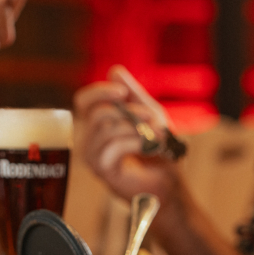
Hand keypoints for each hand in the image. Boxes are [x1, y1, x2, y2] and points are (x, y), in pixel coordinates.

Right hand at [73, 64, 178, 203]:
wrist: (170, 183)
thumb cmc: (159, 151)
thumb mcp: (150, 114)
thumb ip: (132, 94)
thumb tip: (114, 71)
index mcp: (98, 124)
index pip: (83, 101)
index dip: (99, 92)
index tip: (122, 92)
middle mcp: (90, 139)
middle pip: (96, 113)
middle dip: (129, 112)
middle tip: (152, 119)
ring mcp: (93, 155)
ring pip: (105, 128)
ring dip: (137, 128)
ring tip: (157, 136)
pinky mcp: (101, 169)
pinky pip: (113, 145)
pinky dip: (136, 143)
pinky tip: (149, 149)